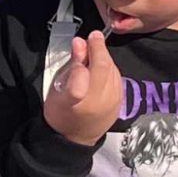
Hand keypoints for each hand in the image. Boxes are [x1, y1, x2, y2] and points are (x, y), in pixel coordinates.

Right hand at [43, 31, 122, 145]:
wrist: (74, 139)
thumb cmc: (61, 112)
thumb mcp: (57, 88)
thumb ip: (71, 65)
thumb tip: (80, 43)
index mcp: (74, 100)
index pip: (81, 73)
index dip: (88, 52)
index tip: (86, 37)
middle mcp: (96, 102)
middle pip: (103, 68)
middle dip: (100, 49)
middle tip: (94, 38)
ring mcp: (111, 104)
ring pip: (113, 71)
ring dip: (105, 58)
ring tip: (95, 53)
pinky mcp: (120, 104)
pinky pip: (117, 79)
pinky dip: (110, 70)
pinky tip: (102, 69)